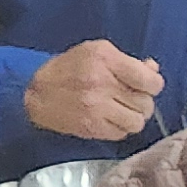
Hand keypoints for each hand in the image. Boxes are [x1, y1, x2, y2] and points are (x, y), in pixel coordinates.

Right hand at [24, 37, 165, 142]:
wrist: (33, 93)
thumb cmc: (67, 68)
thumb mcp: (96, 52)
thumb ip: (128, 61)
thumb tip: (153, 69)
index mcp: (105, 59)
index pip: (151, 81)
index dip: (153, 85)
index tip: (145, 85)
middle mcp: (102, 84)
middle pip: (146, 103)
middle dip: (142, 101)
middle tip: (129, 97)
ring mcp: (96, 108)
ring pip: (137, 122)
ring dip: (134, 117)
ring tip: (122, 110)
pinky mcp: (91, 128)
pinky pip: (122, 134)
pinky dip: (120, 128)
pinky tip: (110, 118)